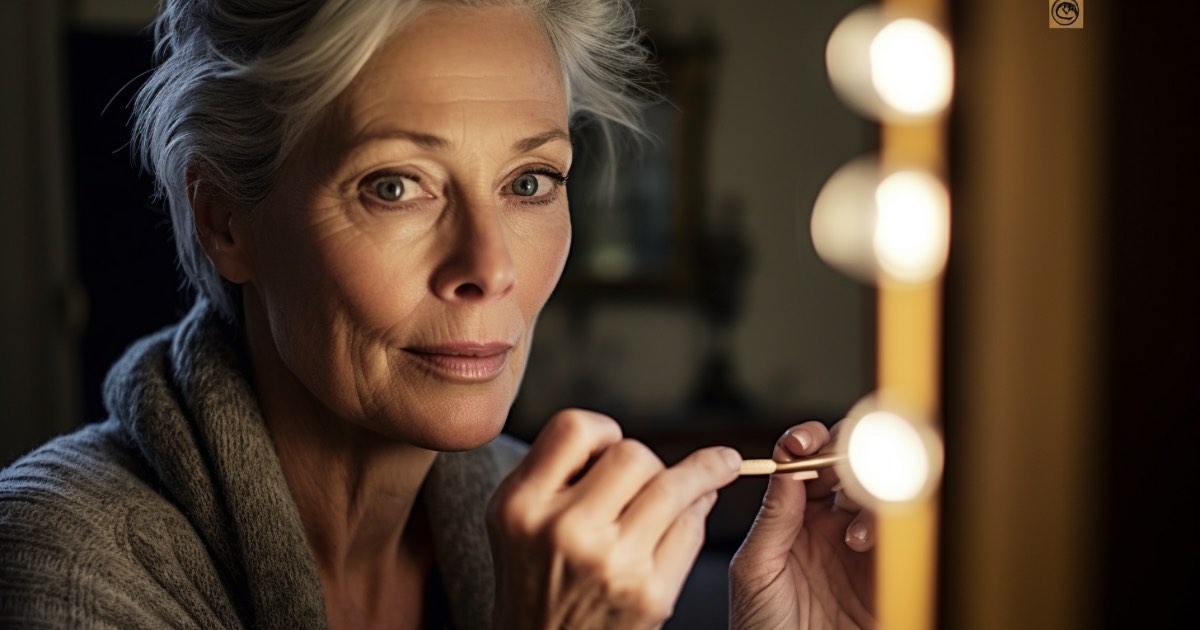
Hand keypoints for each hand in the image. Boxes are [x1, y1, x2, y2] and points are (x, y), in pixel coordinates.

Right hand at [487, 409, 741, 629]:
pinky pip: (690, 530)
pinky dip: (697, 515)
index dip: (603, 431)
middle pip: (633, 455)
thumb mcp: (516, 519)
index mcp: (521, 504)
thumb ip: (555, 471)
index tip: (613, 445)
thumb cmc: (534, 579)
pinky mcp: (649, 593)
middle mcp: (564, 531)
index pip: (577, 427)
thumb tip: (635, 441)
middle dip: (647, 462)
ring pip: (674, 487)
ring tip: (723, 465)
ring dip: (706, 472)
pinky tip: (694, 513)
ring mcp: (611, 564)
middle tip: (644, 480)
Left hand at [730, 421, 874, 628]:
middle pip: (848, 465)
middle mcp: (829, 523)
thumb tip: (787, 469)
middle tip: (837, 466)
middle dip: (844, 455)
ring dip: (867, 495)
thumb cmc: (761, 627)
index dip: (804, 443)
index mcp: (793, 516)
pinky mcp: (885, 569)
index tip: (799, 444)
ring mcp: (860, 544)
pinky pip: (897, 531)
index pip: (804, 461)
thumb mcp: (755, 570)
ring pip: (877, 491)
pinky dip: (884, 525)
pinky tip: (861, 544)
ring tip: (848, 534)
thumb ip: (773, 518)